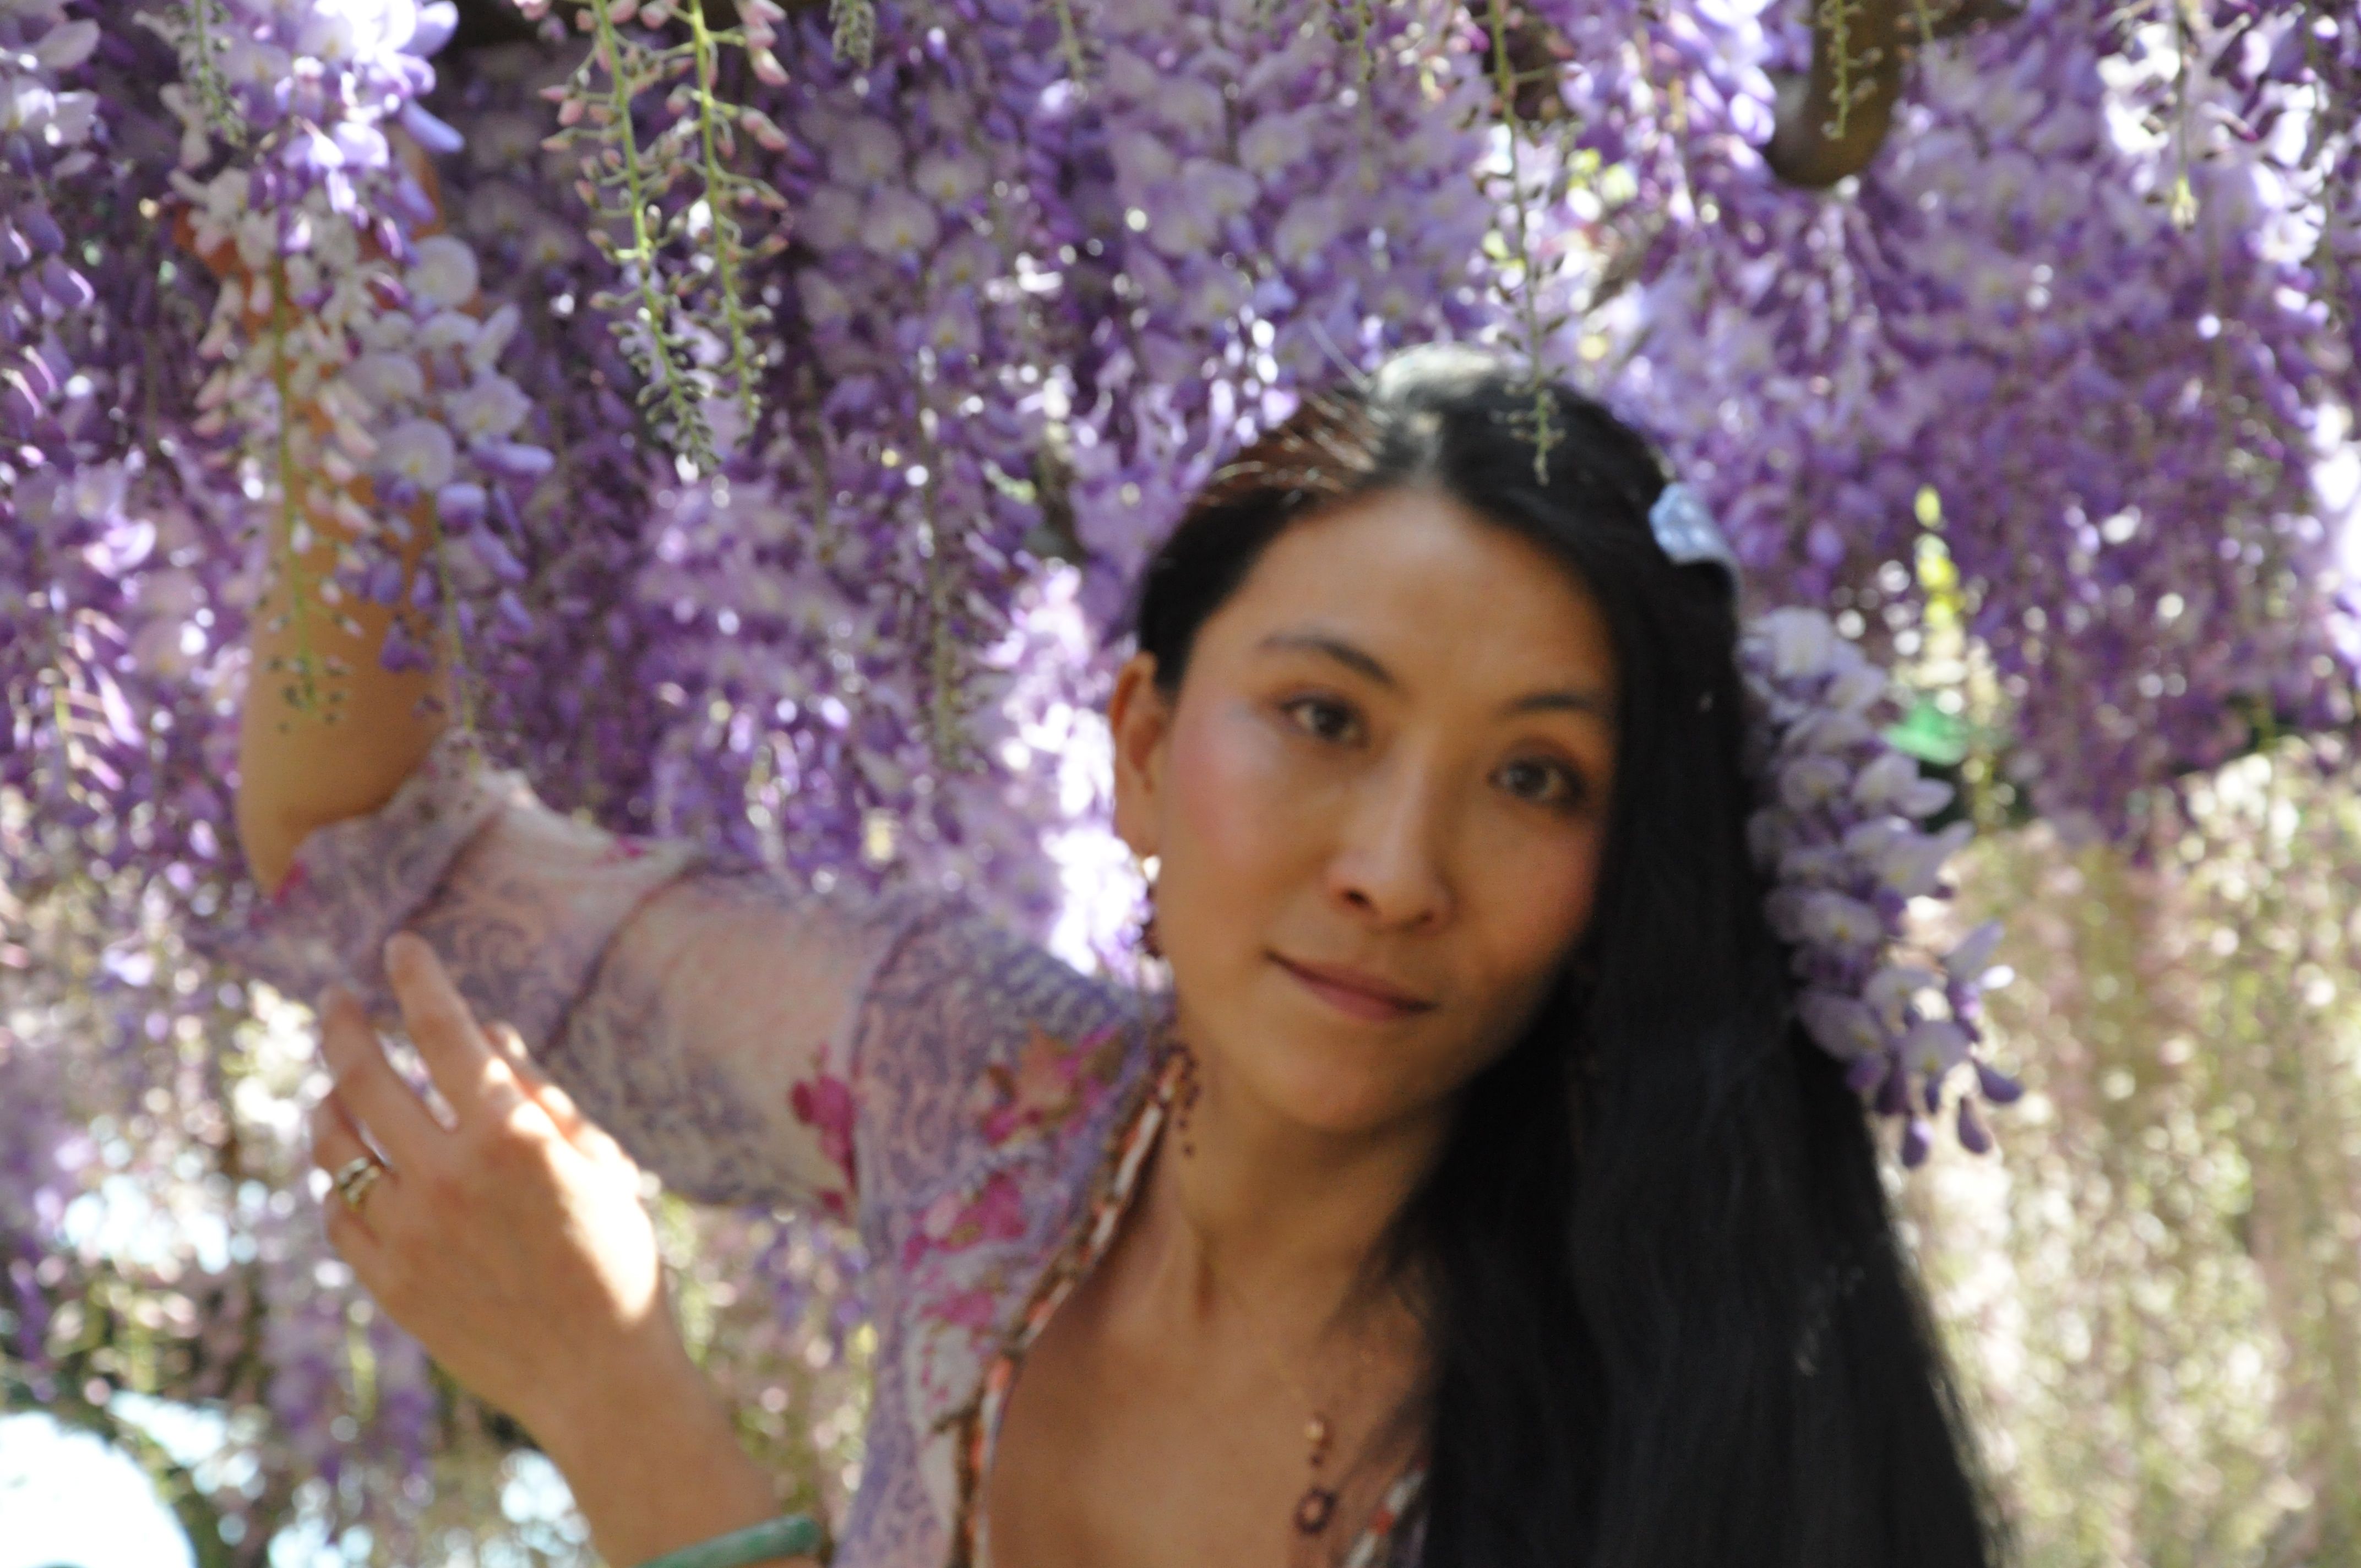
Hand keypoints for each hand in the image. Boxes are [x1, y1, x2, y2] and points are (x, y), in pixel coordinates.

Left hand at [306, 932, 681, 1434]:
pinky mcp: (386, 1281)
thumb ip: (540, 1093)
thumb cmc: (617, 1257)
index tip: (400, 946)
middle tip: (336, 999)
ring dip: (329, 1101)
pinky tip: (355, 1171)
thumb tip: (486, 1030)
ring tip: (336, 1087)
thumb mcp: (601, 1162)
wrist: (599, 1376)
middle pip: (366, 1075)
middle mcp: (448, 1174)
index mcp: (511, 1134)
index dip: (418, 979)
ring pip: (334, 1144)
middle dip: (345, 1024)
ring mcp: (407, 1231)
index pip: (446, 1029)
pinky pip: (337, 1213)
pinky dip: (341, 1181)